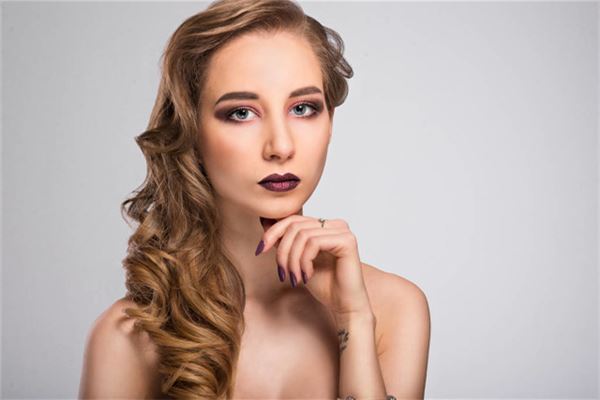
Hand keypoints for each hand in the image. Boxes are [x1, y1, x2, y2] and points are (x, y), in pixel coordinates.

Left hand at [256, 214, 372, 315]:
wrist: (343, 304)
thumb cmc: (324, 284)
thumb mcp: (296, 259)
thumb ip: (285, 240)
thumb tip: (264, 220)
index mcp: (325, 225)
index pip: (293, 219)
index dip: (273, 232)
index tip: (260, 250)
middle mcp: (335, 224)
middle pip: (295, 225)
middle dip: (282, 250)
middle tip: (282, 272)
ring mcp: (342, 230)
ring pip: (302, 235)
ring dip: (292, 259)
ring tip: (294, 277)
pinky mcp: (347, 240)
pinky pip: (314, 242)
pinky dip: (304, 261)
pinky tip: (307, 275)